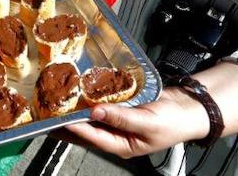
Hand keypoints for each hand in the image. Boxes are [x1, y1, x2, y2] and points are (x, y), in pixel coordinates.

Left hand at [60, 87, 209, 158]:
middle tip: (48, 112)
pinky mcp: (121, 107)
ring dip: (77, 110)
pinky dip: (90, 98)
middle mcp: (117, 135)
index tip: (60, 119)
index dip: (75, 128)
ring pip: (92, 117)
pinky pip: (102, 104)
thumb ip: (121, 118)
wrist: (189, 108)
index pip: (93, 138)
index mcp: (122, 146)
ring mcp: (118, 121)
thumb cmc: (174, 123)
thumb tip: (95, 112)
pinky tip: (79, 92)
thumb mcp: (148, 123)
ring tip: (58, 102)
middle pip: (87, 130)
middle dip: (68, 122)